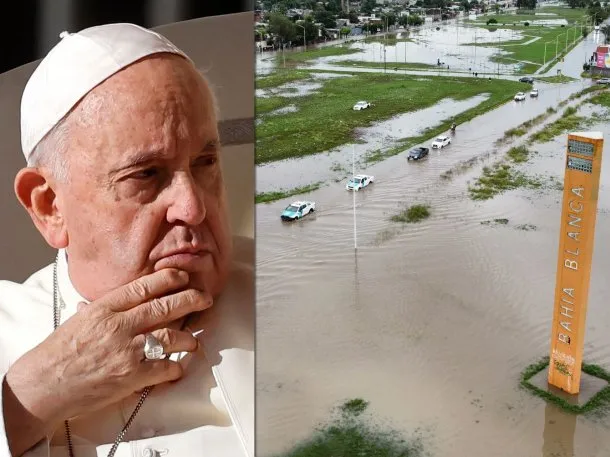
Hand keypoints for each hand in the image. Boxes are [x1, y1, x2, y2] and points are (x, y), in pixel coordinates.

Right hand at [4, 268, 211, 448]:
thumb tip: (112, 300)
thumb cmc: (57, 354)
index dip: (168, 279)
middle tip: (205, 297)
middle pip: (164, 306)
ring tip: (193, 340)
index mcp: (104, 309)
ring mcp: (127, 350)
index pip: (143, 287)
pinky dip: (175, 367)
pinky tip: (178, 367)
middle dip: (190, 299)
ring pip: (170, 336)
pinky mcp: (131, 375)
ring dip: (187, 338)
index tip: (183, 276)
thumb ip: (100, 309)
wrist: (42, 386)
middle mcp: (118, 326)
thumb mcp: (78, 322)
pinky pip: (164, 367)